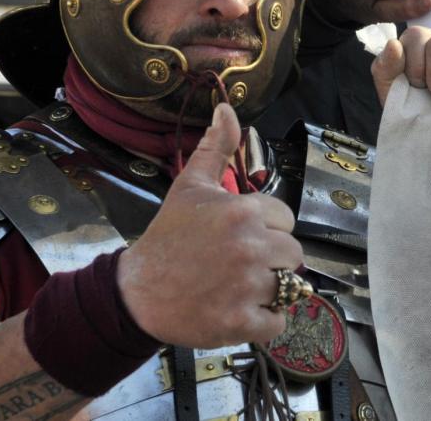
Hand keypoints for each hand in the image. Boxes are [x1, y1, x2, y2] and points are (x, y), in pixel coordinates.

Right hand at [117, 103, 302, 347]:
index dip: (267, 229)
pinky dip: (266, 321)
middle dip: (273, 259)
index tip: (242, 236)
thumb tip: (226, 108)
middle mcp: (250, 247)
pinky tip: (242, 310)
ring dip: (271, 289)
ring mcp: (247, 286)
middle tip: (240, 264)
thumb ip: (216, 148)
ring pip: (290, 286)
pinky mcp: (242, 322)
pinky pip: (279, 322)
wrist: (137, 292)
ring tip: (240, 286)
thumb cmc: (168, 238)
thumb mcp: (190, 187)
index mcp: (243, 212)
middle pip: (294, 253)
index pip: (286, 219)